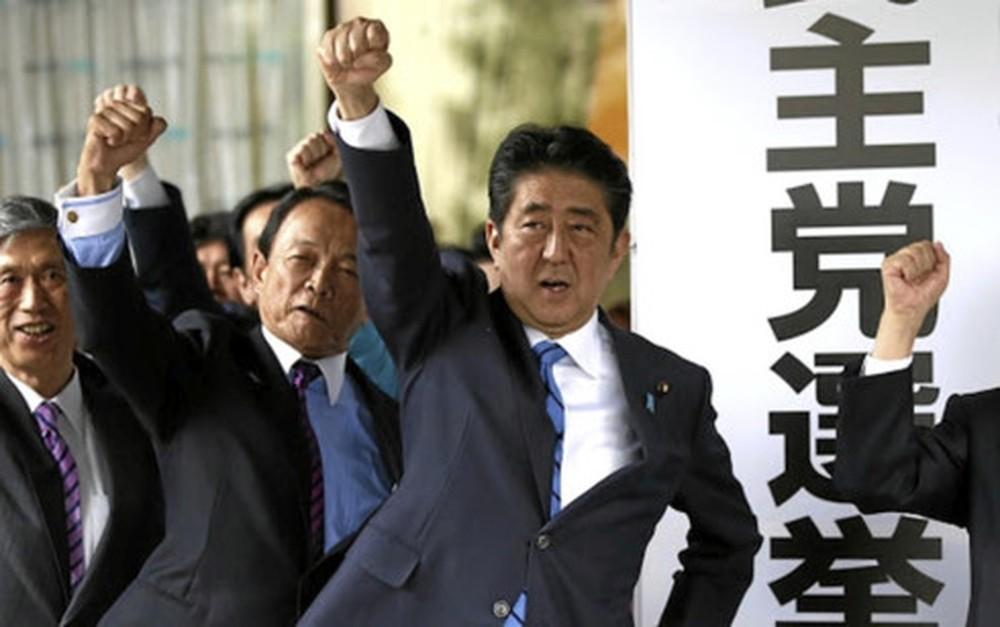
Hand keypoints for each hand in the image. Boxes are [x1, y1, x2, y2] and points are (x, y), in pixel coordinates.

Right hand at [77, 97, 166, 194]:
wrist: (106, 163)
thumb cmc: (124, 149)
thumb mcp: (145, 139)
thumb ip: (156, 129)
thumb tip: (161, 121)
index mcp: (128, 105)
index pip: (147, 112)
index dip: (144, 129)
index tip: (134, 135)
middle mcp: (116, 104)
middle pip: (139, 118)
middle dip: (135, 134)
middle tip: (123, 139)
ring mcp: (104, 110)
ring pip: (128, 126)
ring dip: (124, 139)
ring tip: (114, 139)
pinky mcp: (95, 119)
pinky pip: (116, 132)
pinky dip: (114, 141)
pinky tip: (107, 140)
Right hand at [286, 131, 341, 187]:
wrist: (320, 184)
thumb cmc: (328, 173)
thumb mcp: (337, 155)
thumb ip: (333, 141)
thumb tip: (324, 132)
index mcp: (317, 145)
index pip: (322, 134)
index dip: (328, 144)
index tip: (328, 155)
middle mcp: (307, 146)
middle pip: (315, 136)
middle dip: (321, 149)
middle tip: (320, 161)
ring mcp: (298, 150)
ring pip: (309, 141)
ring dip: (315, 155)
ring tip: (313, 164)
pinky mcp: (292, 156)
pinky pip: (302, 148)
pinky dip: (307, 158)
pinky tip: (306, 165)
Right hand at [317, 17, 390, 119]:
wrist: (353, 81)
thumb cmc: (369, 69)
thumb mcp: (381, 66)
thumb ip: (380, 59)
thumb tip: (360, 56)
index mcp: (376, 27)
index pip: (374, 31)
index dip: (372, 47)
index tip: (372, 53)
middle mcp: (359, 23)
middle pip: (356, 39)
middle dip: (358, 56)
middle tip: (359, 61)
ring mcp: (342, 28)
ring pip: (341, 45)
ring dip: (346, 61)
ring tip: (349, 63)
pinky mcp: (328, 37)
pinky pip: (328, 50)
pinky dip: (334, 62)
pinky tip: (339, 62)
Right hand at [872, 240, 949, 358]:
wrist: (911, 309)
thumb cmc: (923, 296)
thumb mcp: (942, 275)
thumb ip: (944, 258)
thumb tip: (937, 244)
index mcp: (919, 258)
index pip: (927, 244)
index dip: (932, 258)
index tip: (929, 272)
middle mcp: (906, 257)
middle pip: (922, 246)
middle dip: (926, 264)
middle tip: (920, 277)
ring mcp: (896, 260)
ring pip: (913, 251)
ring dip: (918, 270)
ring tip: (913, 279)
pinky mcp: (888, 265)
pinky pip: (904, 259)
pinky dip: (909, 272)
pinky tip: (905, 278)